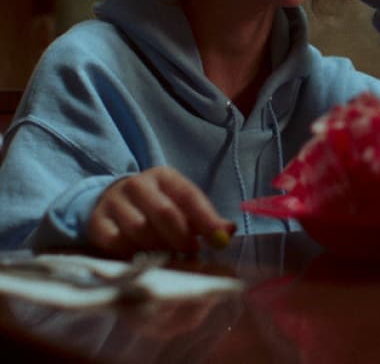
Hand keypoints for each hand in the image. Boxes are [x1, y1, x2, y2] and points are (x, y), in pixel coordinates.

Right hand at [87, 166, 231, 254]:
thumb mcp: (183, 207)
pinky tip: (143, 257)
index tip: (219, 241)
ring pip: (140, 230)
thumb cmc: (158, 208)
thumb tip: (227, 232)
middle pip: (164, 213)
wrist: (113, 204)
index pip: (189, 195)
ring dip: (159, 249)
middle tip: (191, 253)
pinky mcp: (97, 223)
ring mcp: (113, 202)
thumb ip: (206, 220)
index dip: (206, 220)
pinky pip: (116, 242)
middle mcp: (136, 185)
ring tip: (169, 256)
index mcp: (164, 177)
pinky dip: (133, 254)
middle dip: (182, 238)